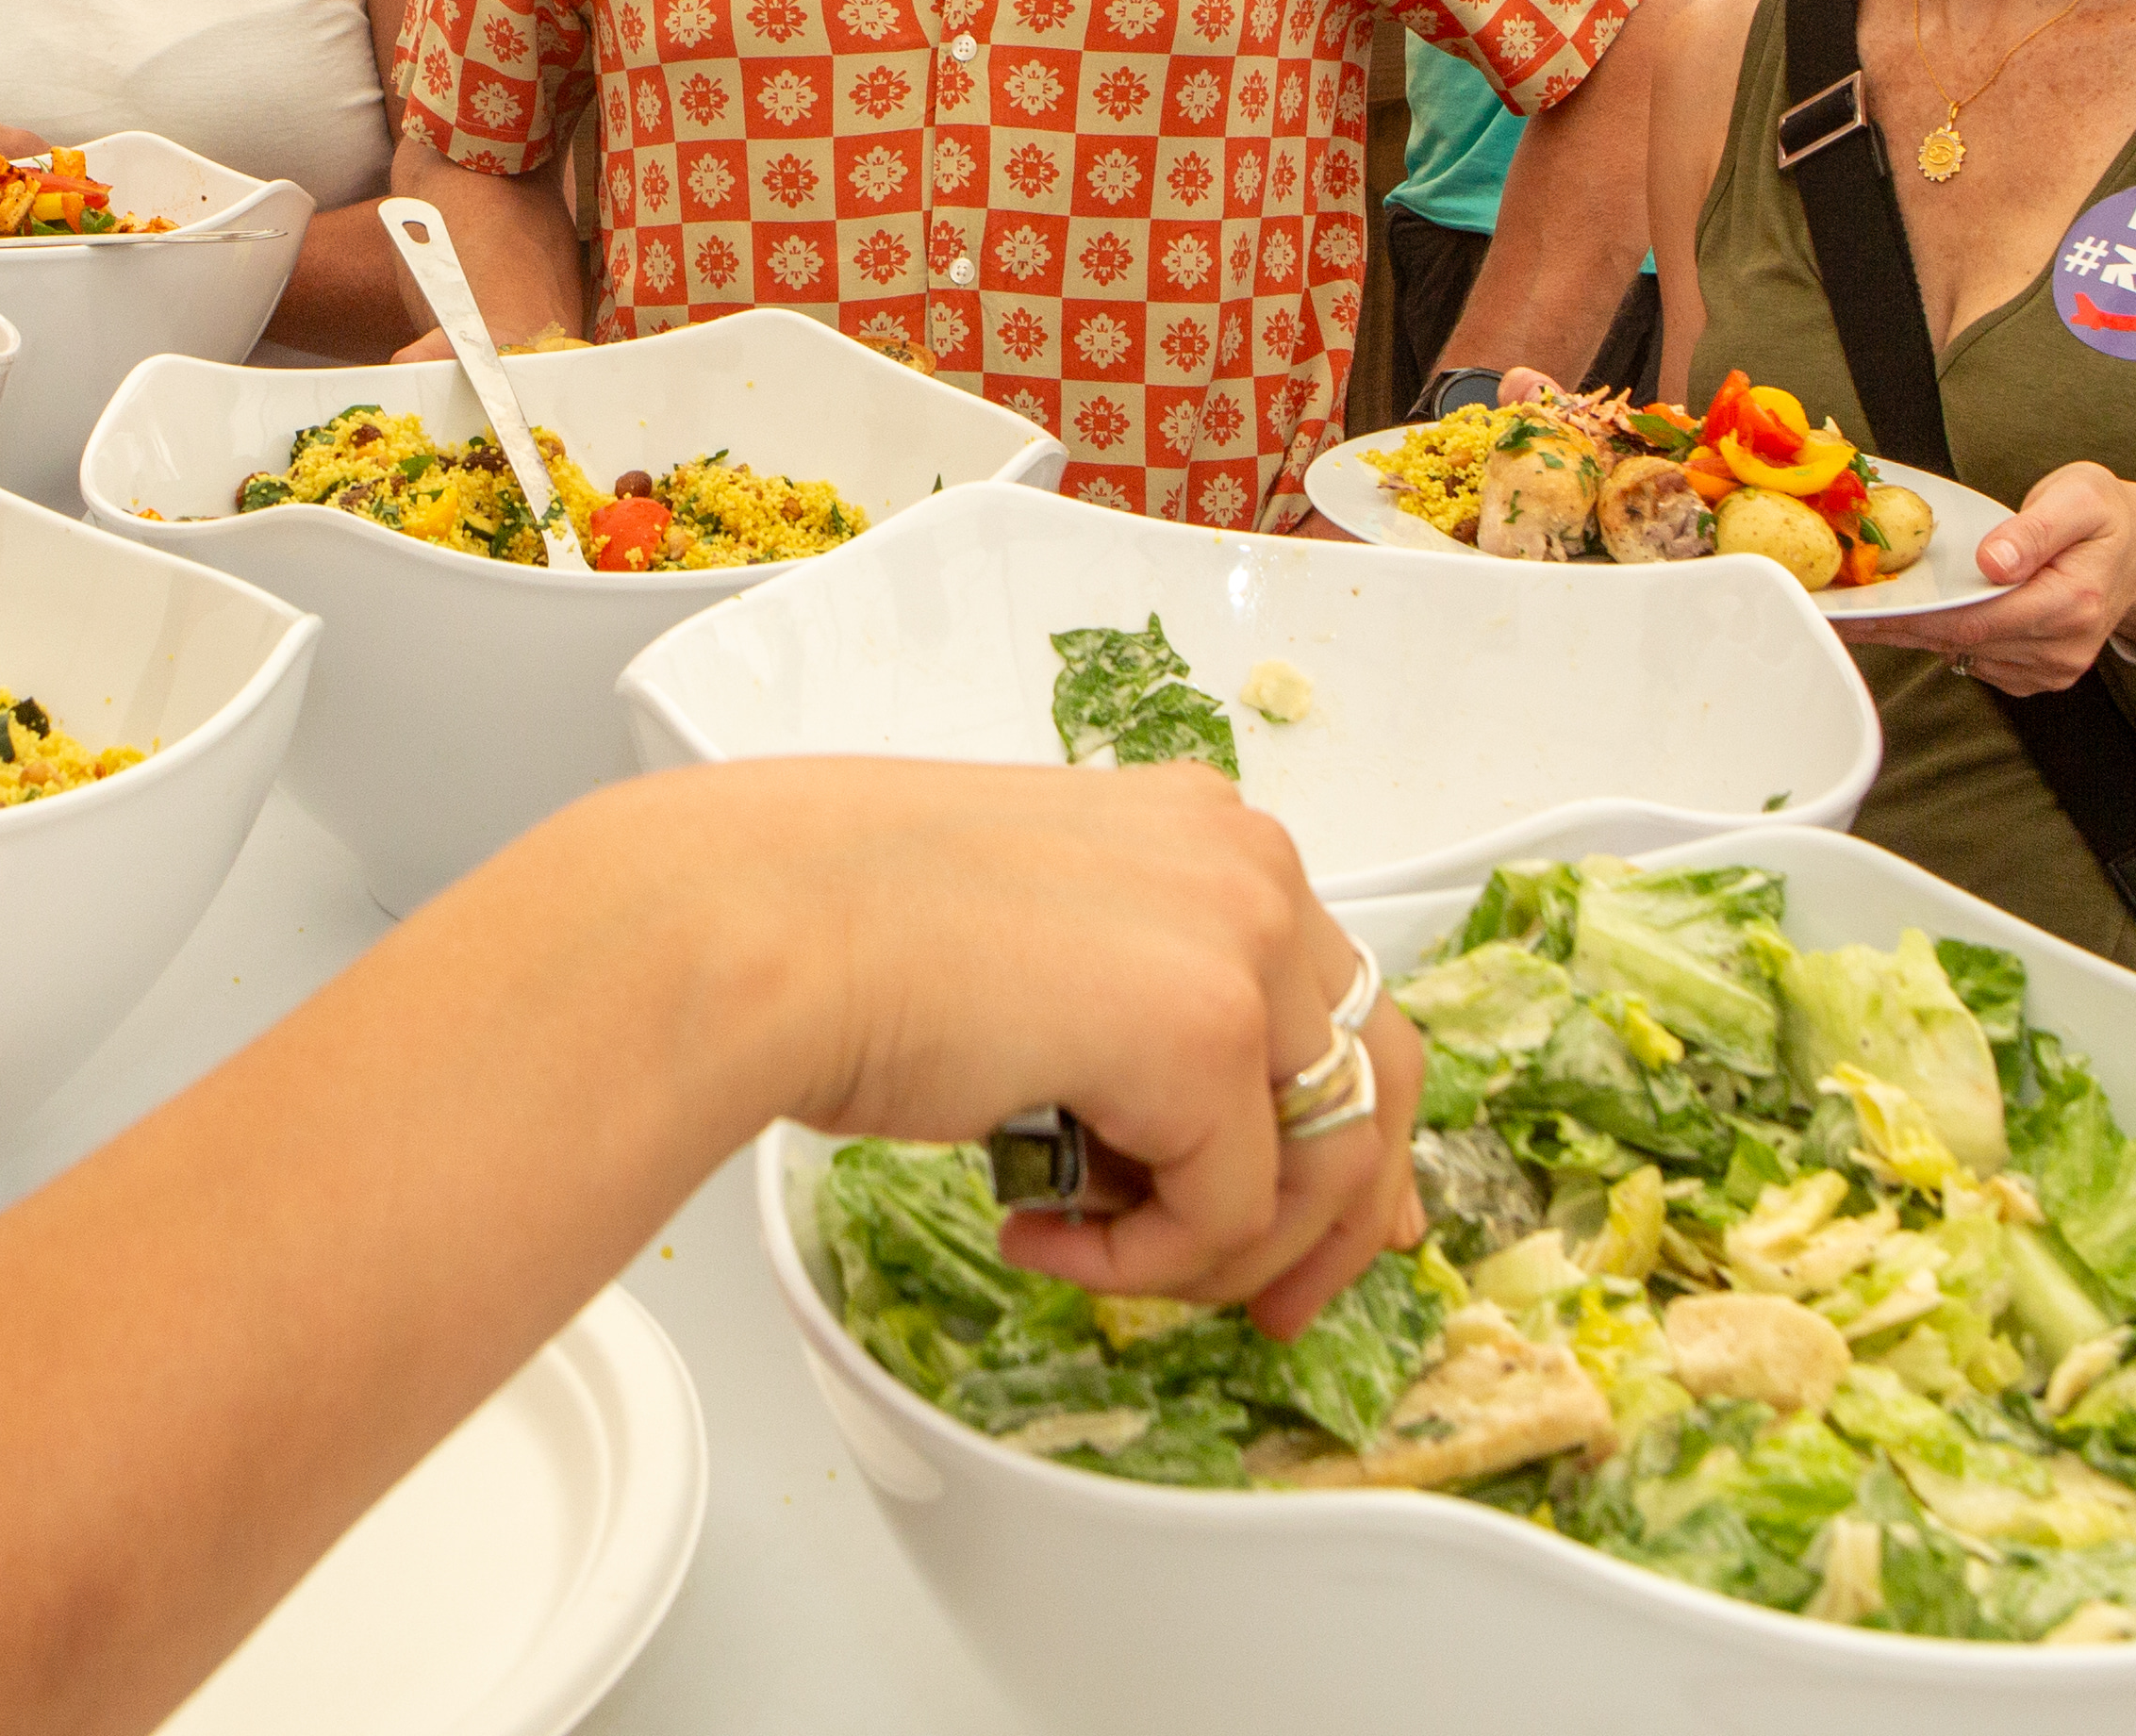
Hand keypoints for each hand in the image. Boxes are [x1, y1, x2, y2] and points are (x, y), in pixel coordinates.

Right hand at [734, 761, 1423, 1340]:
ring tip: (1098, 1257)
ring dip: (1214, 1251)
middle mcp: (1244, 867)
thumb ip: (1149, 1021)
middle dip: (1334, 1218)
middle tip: (1269, 1301)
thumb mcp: (1046, 955)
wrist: (755, 927)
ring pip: (1321, 1161)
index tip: (1318, 1223)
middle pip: (1380, 1076)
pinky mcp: (1199, 1034)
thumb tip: (1233, 1153)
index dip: (1344, 1132)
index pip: (1341, 997)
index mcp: (1205, 833)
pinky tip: (1035, 1231)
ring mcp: (1235, 943)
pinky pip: (1225, 1212)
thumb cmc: (839, 926)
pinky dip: (1140, 1260)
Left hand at [1838, 457, 2135, 695]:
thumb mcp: (2080, 497)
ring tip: (1862, 610)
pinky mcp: (2038, 674)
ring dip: (1913, 634)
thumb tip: (1993, 561)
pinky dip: (1940, 639)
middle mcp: (2061, 647)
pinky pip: (1977, 661)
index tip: (1863, 610)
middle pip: (1961, 641)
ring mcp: (2051, 667)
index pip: (1976, 619)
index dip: (1914, 617)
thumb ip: (2035, 529)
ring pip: (1963, 654)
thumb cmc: (2108, 516)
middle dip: (1897, 626)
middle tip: (1840, 612)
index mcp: (2072, 603)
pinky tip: (1910, 617)